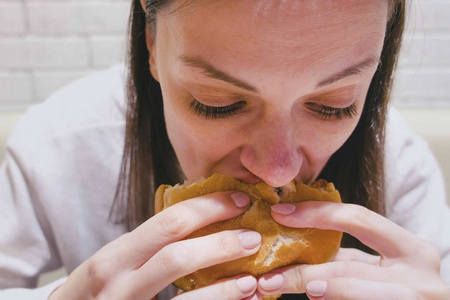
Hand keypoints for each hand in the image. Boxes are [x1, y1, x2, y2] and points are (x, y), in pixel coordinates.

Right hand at [49, 192, 260, 299]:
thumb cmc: (98, 292)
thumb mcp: (115, 262)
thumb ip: (150, 245)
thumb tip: (203, 220)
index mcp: (114, 256)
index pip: (168, 222)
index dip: (209, 208)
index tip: (239, 201)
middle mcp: (117, 283)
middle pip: (177, 256)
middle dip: (221, 243)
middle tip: (253, 236)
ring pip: (185, 297)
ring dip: (225, 288)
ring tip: (252, 279)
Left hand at [257, 201, 449, 298]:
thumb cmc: (397, 292)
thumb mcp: (377, 270)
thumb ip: (346, 259)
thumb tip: (294, 247)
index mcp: (413, 250)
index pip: (357, 218)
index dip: (316, 212)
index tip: (280, 213)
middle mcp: (421, 276)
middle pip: (347, 266)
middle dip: (301, 271)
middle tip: (267, 275)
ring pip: (349, 287)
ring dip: (310, 286)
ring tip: (278, 285)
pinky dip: (330, 299)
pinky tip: (312, 297)